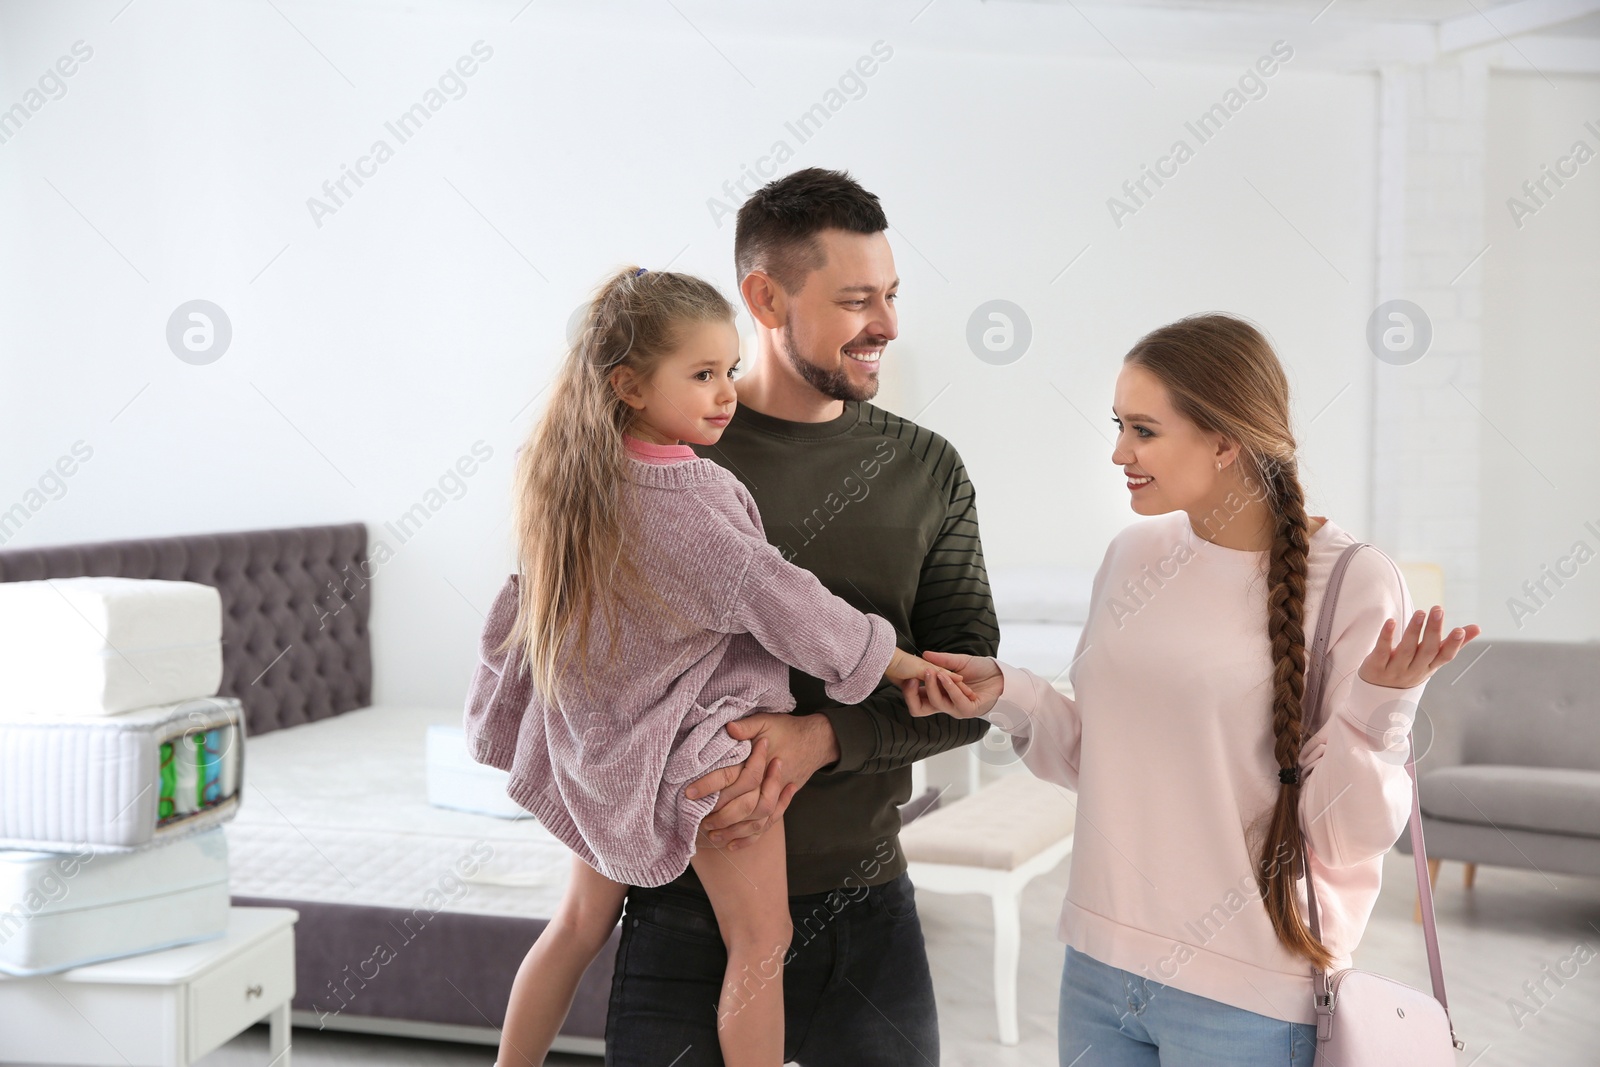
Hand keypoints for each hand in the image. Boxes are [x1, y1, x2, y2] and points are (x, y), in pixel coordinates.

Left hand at [682, 714, 833, 850]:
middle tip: (698, 819)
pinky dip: (748, 839)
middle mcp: (770, 784)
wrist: (816, 741)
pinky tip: (731, 845)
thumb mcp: (766, 721)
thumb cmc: (787, 730)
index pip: (732, 778)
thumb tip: (728, 728)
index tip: (689, 792)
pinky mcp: (779, 804)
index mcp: (762, 764)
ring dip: (732, 831)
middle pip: (743, 807)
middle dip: (720, 816)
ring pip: (754, 823)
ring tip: (711, 834)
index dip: (709, 785)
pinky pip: (765, 828)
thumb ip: (747, 727)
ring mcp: (777, 797)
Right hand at [886, 647, 978, 702]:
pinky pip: (955, 700)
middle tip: (911, 678)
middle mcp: (946, 704)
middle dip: (911, 694)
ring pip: (936, 703)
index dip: (908, 690)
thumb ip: (941, 660)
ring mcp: (956, 709)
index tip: (906, 675)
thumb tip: (923, 654)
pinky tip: (944, 676)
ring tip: (929, 671)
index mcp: (940, 695)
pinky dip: (948, 687)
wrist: (1003, 676)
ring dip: (931, 686)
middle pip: (919, 709)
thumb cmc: (982, 670)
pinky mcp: (969, 709)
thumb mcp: (959, 662)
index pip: (916, 700)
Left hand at [1358, 605, 1480, 688]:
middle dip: (1433, 630)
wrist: (1379, 693)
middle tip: (1438, 610)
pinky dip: (1386, 637)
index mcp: (1430, 666)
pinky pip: (1382, 651)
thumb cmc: (1411, 669)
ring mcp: (1395, 670)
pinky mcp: (1375, 667)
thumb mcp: (1432, 660)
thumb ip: (1452, 643)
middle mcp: (1414, 670)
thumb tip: (1478, 627)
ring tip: (1420, 612)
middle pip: (1426, 650)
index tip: (1459, 630)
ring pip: (1406, 650)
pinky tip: (1391, 622)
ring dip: (1414, 630)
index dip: (1453, 645)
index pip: (1444, 656)